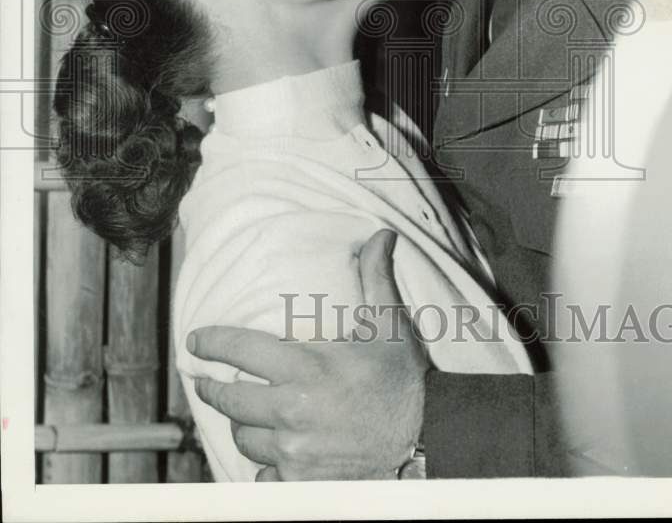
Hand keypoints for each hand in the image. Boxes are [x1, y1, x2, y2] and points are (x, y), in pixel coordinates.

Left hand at [189, 229, 428, 480]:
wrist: (429, 438)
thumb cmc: (405, 380)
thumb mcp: (390, 324)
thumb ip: (375, 278)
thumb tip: (381, 236)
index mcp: (304, 367)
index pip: (239, 349)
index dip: (210, 342)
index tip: (195, 342)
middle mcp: (291, 410)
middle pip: (230, 398)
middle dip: (214, 387)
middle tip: (207, 381)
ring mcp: (293, 451)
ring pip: (244, 437)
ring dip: (245, 424)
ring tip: (251, 416)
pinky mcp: (301, 482)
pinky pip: (263, 477)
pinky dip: (266, 468)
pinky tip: (277, 455)